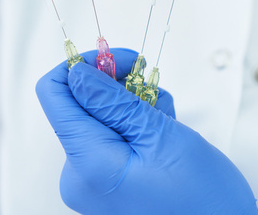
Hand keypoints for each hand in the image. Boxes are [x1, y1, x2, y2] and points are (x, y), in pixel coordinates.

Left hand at [36, 48, 257, 214]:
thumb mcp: (161, 137)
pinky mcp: (107, 183)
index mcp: (86, 162)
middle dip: (119, 88)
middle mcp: (79, 174)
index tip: (119, 58)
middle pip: (80, 104)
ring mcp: (93, 181)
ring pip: (101, 118)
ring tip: (168, 124)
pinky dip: (136, 126)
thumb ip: (113, 100)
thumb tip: (77, 71)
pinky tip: (163, 135)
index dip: (83, 65)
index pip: (55, 93)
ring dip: (134, 107)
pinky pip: (112, 138)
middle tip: (156, 94)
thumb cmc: (202, 199)